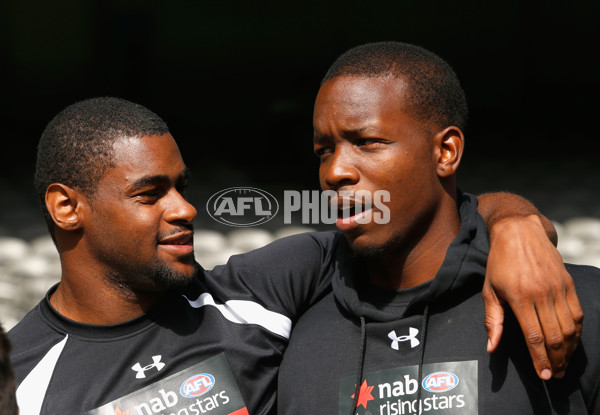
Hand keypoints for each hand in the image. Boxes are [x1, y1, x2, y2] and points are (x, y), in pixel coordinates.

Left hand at [483, 215, 582, 379]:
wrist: (519, 232)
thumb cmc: (499, 263)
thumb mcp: (489, 290)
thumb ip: (492, 320)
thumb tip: (491, 347)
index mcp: (519, 297)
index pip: (534, 336)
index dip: (540, 359)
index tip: (544, 376)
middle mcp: (541, 294)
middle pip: (555, 336)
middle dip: (556, 360)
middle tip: (555, 375)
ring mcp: (557, 288)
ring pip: (569, 328)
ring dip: (568, 350)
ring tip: (563, 364)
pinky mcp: (568, 283)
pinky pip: (577, 313)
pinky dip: (576, 332)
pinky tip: (571, 343)